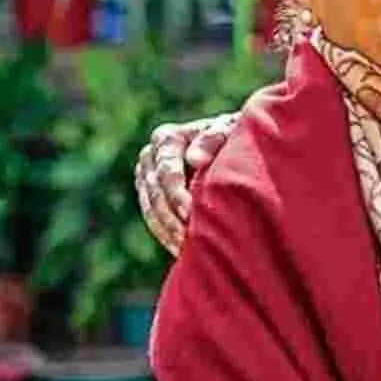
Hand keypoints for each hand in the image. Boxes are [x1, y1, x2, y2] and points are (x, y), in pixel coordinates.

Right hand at [135, 113, 238, 254]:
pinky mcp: (150, 195)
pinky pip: (153, 218)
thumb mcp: (230, 130)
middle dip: (170, 218)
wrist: (230, 142)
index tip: (190, 215)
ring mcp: (147, 176)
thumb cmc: (234, 135)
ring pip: (150, 209)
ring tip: (185, 251)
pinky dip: (166, 234)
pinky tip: (182, 250)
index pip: (166, 170)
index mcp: (166, 138)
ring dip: (166, 231)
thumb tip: (194, 159)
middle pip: (154, 193)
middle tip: (187, 240)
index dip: (176, 194)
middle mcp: (150, 156)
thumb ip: (214, 138)